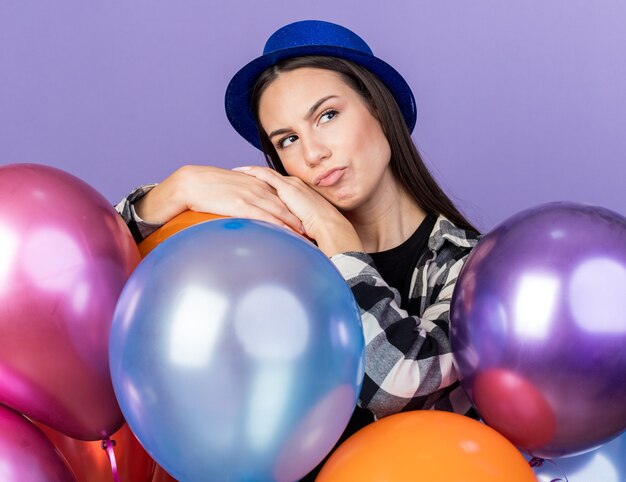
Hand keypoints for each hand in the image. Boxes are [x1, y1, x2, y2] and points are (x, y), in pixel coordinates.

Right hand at [134, 165, 303, 232]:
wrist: (191, 183)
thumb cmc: (208, 188)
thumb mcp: (232, 188)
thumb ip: (245, 196)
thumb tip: (252, 209)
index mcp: (256, 183)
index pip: (282, 196)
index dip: (296, 208)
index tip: (308, 218)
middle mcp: (258, 188)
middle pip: (286, 204)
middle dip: (302, 216)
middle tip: (315, 229)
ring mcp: (251, 196)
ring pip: (280, 211)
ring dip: (295, 223)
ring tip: (308, 235)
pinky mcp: (242, 205)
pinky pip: (265, 217)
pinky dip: (279, 225)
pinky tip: (288, 234)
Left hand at [234, 166, 362, 255]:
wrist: (328, 226)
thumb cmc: (317, 229)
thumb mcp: (299, 224)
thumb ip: (287, 223)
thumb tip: (279, 231)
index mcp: (296, 192)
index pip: (275, 184)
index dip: (261, 181)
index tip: (248, 181)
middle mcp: (293, 185)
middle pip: (268, 176)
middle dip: (252, 174)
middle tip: (238, 173)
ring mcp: (290, 185)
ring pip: (265, 174)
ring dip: (250, 172)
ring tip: (237, 171)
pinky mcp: (288, 188)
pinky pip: (267, 176)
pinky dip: (254, 173)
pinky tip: (243, 172)